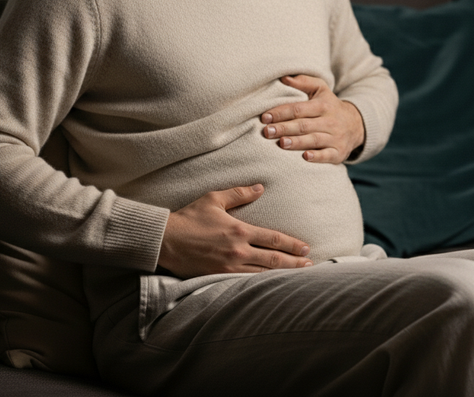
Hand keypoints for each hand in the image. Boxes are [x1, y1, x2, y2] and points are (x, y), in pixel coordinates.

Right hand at [158, 184, 312, 278]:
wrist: (164, 240)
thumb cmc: (189, 218)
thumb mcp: (214, 199)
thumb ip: (239, 193)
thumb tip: (260, 188)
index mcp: (239, 230)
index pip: (273, 239)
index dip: (292, 244)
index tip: (305, 248)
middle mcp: (238, 251)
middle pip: (273, 259)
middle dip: (294, 263)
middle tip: (309, 265)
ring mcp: (229, 267)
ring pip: (262, 274)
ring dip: (281, 275)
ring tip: (297, 277)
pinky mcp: (219, 277)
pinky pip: (246, 282)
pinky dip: (261, 284)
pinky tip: (271, 285)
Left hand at [262, 75, 365, 163]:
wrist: (356, 125)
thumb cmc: (330, 106)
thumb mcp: (321, 90)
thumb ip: (303, 82)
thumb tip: (284, 78)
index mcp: (323, 105)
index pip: (299, 109)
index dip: (281, 113)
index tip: (265, 117)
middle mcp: (330, 121)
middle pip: (304, 125)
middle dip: (284, 128)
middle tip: (267, 132)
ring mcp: (335, 138)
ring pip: (314, 140)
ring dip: (297, 142)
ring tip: (281, 143)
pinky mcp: (339, 153)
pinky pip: (327, 155)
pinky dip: (317, 157)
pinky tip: (305, 157)